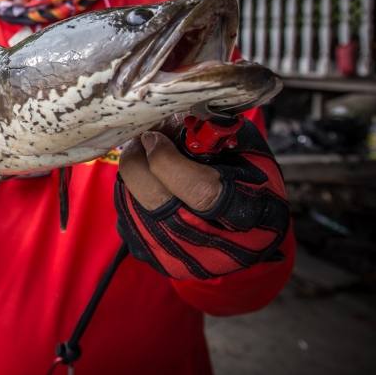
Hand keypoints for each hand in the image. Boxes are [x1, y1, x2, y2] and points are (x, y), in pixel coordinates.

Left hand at [114, 117, 288, 279]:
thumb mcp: (248, 152)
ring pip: (133, 206)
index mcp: (247, 214)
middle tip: (140, 138)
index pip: (201, 191)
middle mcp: (211, 245)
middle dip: (140, 161)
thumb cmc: (250, 183)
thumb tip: (171, 119)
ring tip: (144, 155)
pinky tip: (144, 178)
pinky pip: (125, 215)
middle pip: (156, 201)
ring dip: (133, 173)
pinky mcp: (151, 256)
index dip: (170, 160)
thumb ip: (215, 133)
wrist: (244, 234)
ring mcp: (177, 256)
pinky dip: (130, 191)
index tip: (156, 135)